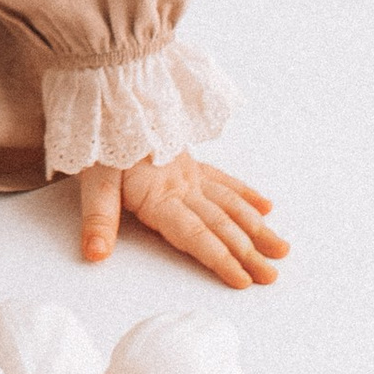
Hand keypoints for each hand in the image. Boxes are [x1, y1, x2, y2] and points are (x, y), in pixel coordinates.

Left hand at [77, 153, 288, 285]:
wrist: (111, 93)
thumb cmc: (100, 135)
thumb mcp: (93, 178)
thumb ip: (97, 218)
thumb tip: (95, 254)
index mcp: (159, 195)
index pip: (196, 235)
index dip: (221, 259)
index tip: (243, 281)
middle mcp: (181, 185)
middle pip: (221, 224)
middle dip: (249, 253)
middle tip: (271, 276)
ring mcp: (189, 172)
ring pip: (231, 204)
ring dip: (257, 228)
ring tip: (280, 248)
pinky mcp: (189, 160)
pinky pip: (224, 180)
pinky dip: (246, 194)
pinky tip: (265, 206)